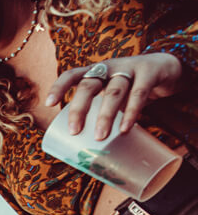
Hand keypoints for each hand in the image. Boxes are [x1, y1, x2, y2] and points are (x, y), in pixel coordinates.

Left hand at [44, 53, 183, 139]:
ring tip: (100, 137)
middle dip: (79, 108)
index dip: (59, 87)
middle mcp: (108, 67)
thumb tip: (83, 147)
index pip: (72, 74)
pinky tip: (125, 129)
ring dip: (105, 115)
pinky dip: (131, 113)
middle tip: (74, 131)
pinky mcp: (149, 73)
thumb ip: (99, 111)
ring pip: (114, 91)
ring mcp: (129, 68)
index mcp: (95, 72)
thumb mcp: (111, 94)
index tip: (48, 104)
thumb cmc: (130, 87)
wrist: (166, 68)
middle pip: (89, 85)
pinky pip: (139, 94)